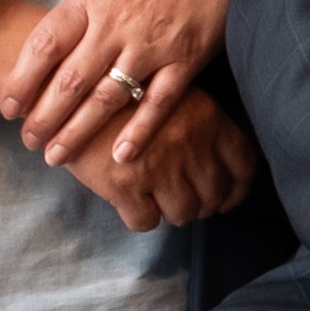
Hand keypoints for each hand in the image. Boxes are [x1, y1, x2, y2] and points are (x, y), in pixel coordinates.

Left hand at [0, 0, 265, 173]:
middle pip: (69, 80)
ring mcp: (152, 44)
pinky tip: (120, 156)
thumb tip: (53, 52)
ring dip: (78, 132)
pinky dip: (139, 131)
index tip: (7, 107)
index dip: (21, 80)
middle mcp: (116, 23)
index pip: (44, 45)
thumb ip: (84, 14)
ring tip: (57, 157)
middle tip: (29, 143)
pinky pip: (157, 102)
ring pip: (106, 98)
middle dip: (43, 118)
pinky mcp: (186, 59)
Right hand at [63, 89, 255, 233]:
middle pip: (214, 194)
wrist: (67, 89)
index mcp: (207, 118)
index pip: (242, 165)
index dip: (237, 188)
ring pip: (184, 212)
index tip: (227, 197)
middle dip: (203, 204)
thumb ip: (198, 122)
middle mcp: (189, 143)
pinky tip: (133, 204)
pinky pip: (146, 222)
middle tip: (187, 200)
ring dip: (174, 212)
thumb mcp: (170, 93)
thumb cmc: (120, 91)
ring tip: (159, 201)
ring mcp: (159, 166)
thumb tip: (219, 162)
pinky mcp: (124, 184)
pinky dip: (142, 218)